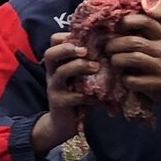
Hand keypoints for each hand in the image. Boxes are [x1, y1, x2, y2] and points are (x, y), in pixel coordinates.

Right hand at [33, 32, 92, 152]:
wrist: (63, 123)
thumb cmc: (75, 95)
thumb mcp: (79, 77)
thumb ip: (87, 62)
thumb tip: (109, 44)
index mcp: (57, 64)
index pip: (53, 42)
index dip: (65, 37)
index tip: (82, 37)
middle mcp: (52, 73)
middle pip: (51, 54)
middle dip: (67, 48)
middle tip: (85, 50)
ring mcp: (54, 88)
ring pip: (62, 72)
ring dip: (80, 67)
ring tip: (96, 68)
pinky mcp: (60, 103)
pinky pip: (75, 96)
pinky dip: (90, 96)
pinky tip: (101, 98)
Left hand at [101, 14, 160, 109]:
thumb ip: (150, 36)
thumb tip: (122, 25)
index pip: (145, 21)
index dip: (127, 22)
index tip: (117, 27)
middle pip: (133, 41)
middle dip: (114, 44)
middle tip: (108, 49)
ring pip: (132, 58)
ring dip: (117, 60)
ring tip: (114, 62)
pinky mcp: (157, 85)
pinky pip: (134, 80)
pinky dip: (125, 79)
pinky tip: (125, 79)